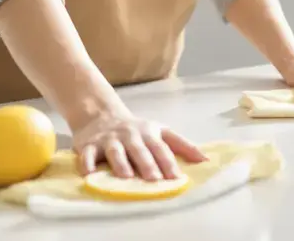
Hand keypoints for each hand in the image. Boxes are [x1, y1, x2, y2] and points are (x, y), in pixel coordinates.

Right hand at [72, 108, 206, 180]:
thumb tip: (206, 160)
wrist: (99, 114)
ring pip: (115, 151)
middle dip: (147, 164)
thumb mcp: (160, 132)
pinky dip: (86, 164)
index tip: (177, 177)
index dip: (169, 162)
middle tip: (154, 179)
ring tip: (126, 177)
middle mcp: (130, 135)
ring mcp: (109, 139)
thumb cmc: (135, 130)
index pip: (161, 148)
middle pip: (140, 150)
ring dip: (121, 163)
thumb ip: (182, 145)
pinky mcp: (89, 145)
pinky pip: (86, 155)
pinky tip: (89, 173)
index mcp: (149, 133)